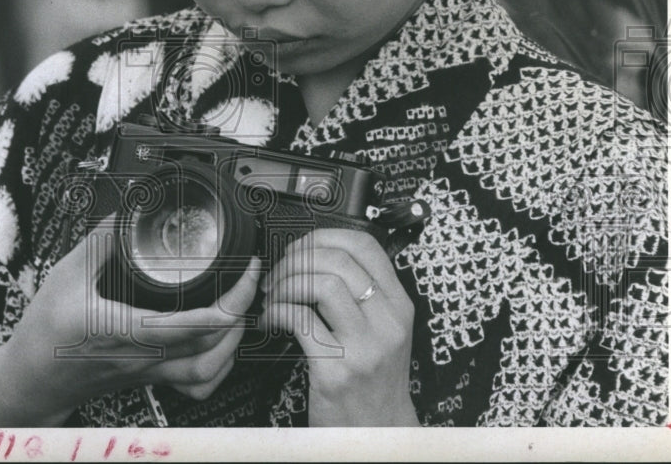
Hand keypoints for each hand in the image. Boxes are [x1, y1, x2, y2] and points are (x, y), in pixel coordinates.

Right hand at [2, 214, 260, 417]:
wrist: (32, 376)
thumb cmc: (46, 333)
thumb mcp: (68, 274)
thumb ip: (101, 240)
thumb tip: (129, 211)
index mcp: (127, 330)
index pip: (194, 325)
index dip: (230, 298)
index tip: (244, 269)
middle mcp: (145, 356)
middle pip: (212, 344)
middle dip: (241, 310)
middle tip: (248, 279)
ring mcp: (150, 371)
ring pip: (208, 370)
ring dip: (234, 341)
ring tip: (240, 309)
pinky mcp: (150, 376)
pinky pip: (195, 384)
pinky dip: (218, 366)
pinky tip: (221, 345)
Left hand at [262, 229, 419, 426]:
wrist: (378, 433)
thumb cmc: (373, 380)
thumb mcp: (383, 331)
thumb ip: (363, 294)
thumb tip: (318, 256)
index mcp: (399, 306)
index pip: (366, 246)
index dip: (325, 236)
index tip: (302, 246)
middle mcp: (387, 323)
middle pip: (338, 260)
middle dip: (297, 259)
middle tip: (280, 273)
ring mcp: (364, 347)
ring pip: (320, 284)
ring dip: (285, 284)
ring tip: (274, 297)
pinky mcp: (336, 370)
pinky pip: (299, 319)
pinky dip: (276, 312)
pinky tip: (272, 320)